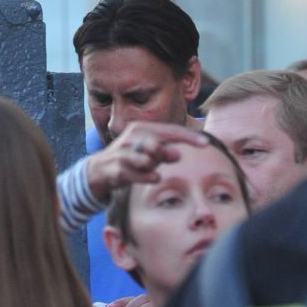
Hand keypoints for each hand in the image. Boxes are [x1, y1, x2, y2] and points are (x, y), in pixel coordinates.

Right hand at [85, 122, 206, 200]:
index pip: (170, 131)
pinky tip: (154, 178)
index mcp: (142, 128)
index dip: (189, 137)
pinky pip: (134, 173)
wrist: (100, 170)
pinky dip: (146, 176)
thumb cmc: (131, 159)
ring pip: (144, 157)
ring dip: (153, 163)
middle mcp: (131, 137)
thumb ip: (164, 152)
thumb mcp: (149, 153)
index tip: (206, 144)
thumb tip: (179, 154)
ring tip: (154, 168)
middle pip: (156, 141)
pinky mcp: (116, 169)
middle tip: (176, 157)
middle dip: (167, 150)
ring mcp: (122, 153)